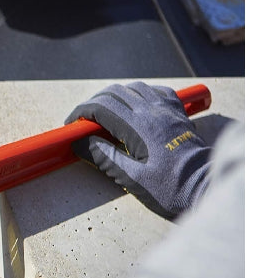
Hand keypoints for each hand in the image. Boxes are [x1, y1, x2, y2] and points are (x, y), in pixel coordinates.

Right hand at [64, 81, 210, 218]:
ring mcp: (168, 110)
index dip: (82, 112)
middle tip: (83, 122)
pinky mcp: (178, 114)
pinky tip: (135, 108)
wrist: (205, 188)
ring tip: (105, 115)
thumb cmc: (171, 188)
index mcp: (140, 127)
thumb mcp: (132, 179)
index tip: (72, 125)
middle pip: (116, 93)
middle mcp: (154, 112)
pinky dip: (139, 95)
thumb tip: (81, 143)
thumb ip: (105, 157)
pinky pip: (156, 92)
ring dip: (115, 97)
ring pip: (134, 89)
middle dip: (94, 103)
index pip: (103, 106)